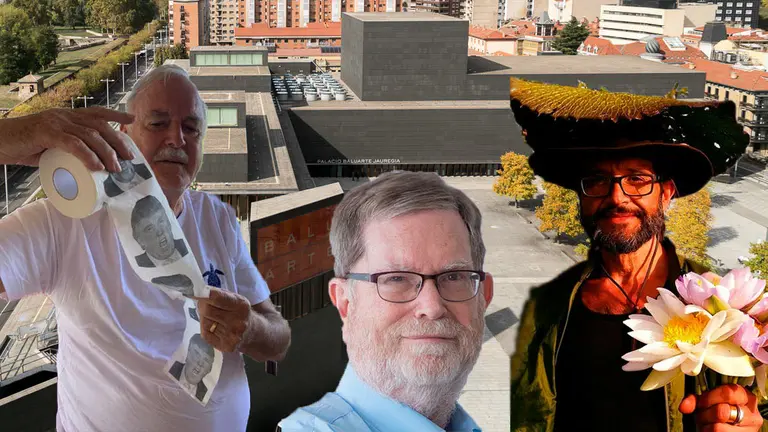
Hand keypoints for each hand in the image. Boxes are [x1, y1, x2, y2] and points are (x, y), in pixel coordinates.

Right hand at [0, 107, 134, 171]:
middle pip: (99, 124)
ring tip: (116, 168)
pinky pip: (72, 143)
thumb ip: (65, 149)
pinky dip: (88, 155)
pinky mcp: (45, 132)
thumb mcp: (49, 144)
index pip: (95, 111)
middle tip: (129, 158)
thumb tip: (85, 166)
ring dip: (107, 152)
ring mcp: (55, 122)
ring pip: (89, 135)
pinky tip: (96, 166)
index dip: (115, 114)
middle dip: (118, 141)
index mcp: (66, 116)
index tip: (132, 119)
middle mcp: (64, 115)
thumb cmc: (22, 145)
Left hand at [194, 287, 251, 352]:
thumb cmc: (239, 312)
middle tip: (203, 303)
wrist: (252, 332)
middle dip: (202, 305)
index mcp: (241, 305)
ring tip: (213, 317)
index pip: (218, 298)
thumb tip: (198, 291)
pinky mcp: (225, 346)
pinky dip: (206, 329)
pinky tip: (214, 327)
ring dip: (204, 318)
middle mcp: (238, 321)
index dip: (204, 294)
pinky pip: (205, 334)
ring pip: (205, 322)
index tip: (195, 291)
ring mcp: (232, 336)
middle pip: (207, 310)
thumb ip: (218, 294)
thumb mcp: (235, 298)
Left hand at [679, 384, 763, 430]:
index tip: (702, 402)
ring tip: (706, 423)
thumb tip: (684, 406)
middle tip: (702, 415)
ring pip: (718, 427)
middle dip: (705, 413)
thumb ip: (696, 400)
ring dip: (706, 425)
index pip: (729, 392)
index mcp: (746, 397)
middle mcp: (751, 414)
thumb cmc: (716, 415)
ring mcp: (749, 430)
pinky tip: (710, 430)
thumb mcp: (708, 403)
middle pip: (722, 411)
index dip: (710, 397)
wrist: (721, 430)